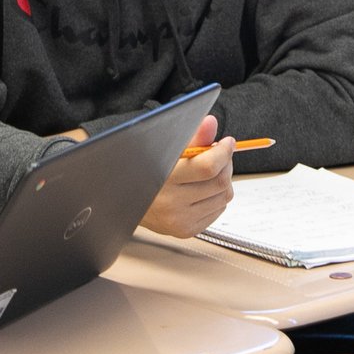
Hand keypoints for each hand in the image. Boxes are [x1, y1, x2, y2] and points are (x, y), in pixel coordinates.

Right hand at [140, 114, 233, 237]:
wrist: (125, 201)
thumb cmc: (148, 170)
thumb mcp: (166, 149)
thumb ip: (192, 137)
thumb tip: (211, 123)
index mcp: (164, 178)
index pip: (208, 167)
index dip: (223, 152)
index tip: (227, 142)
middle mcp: (171, 203)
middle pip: (221, 182)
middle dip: (226, 164)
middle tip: (219, 154)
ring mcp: (180, 220)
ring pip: (224, 197)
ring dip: (223, 181)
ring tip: (208, 172)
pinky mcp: (186, 230)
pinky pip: (218, 210)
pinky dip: (217, 197)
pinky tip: (202, 189)